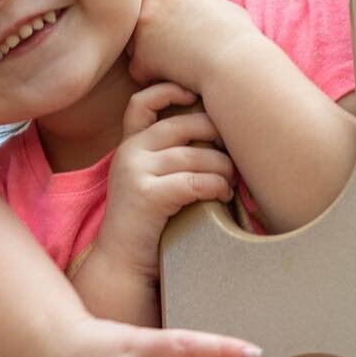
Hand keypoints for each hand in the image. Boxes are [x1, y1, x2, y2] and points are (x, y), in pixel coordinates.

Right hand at [98, 82, 234, 279]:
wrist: (122, 265)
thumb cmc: (149, 225)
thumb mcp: (153, 182)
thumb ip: (171, 158)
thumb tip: (219, 139)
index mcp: (130, 145)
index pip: (141, 102)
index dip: (168, 91)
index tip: (195, 97)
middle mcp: (129, 152)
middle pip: (183, 125)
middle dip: (216, 136)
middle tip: (233, 155)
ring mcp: (134, 171)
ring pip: (195, 156)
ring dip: (222, 169)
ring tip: (230, 184)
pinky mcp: (146, 194)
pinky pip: (195, 181)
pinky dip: (216, 186)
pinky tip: (223, 195)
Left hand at [126, 0, 257, 95]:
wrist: (237, 62)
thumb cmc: (239, 39)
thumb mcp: (223, 8)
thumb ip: (202, 4)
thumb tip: (207, 8)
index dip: (151, 4)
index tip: (160, 21)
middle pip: (135, 15)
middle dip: (144, 32)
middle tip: (168, 49)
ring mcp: (144, 25)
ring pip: (132, 44)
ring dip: (147, 57)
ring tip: (177, 66)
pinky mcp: (141, 54)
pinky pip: (137, 70)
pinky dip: (152, 79)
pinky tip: (174, 80)